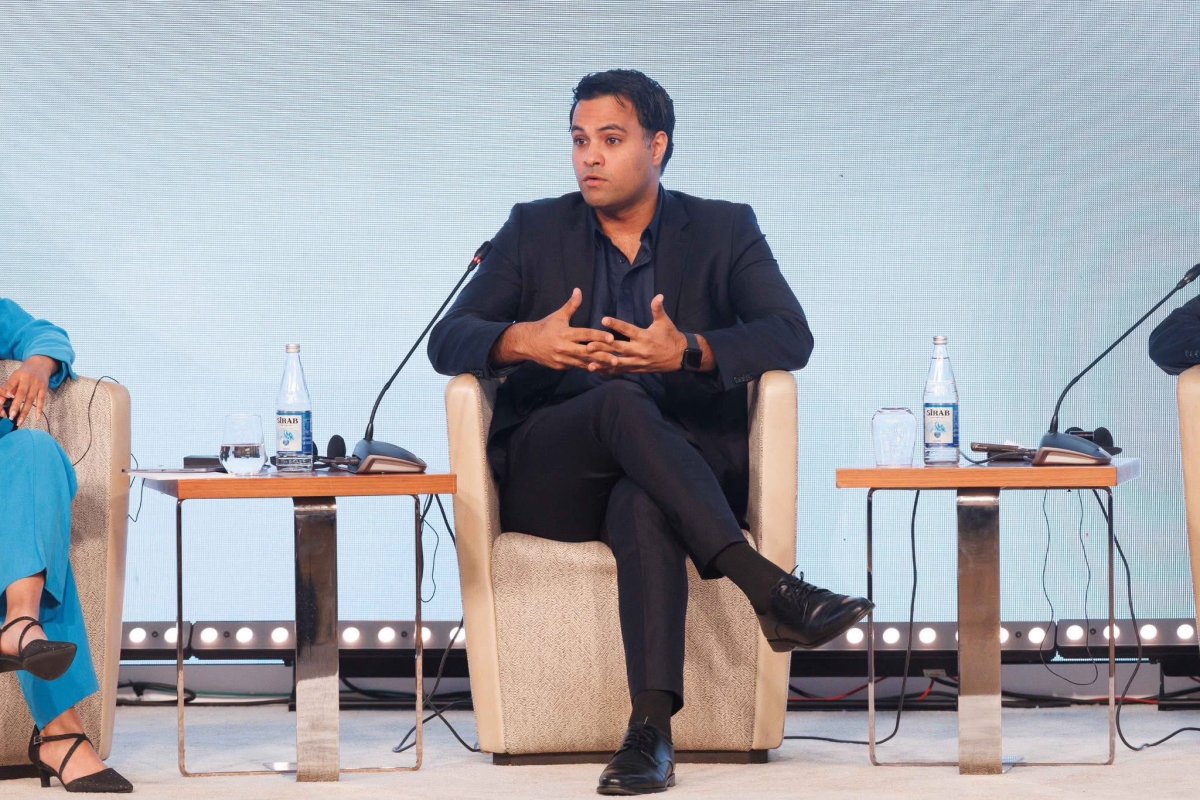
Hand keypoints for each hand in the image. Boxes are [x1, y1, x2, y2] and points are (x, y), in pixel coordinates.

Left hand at [2, 355, 56, 426]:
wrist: (40, 364)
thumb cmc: (24, 373)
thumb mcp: (15, 376)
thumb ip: (9, 386)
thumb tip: (3, 399)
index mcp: (18, 376)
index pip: (10, 385)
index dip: (7, 393)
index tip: (1, 403)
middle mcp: (28, 379)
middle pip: (21, 394)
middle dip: (16, 406)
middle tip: (11, 416)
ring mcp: (37, 384)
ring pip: (30, 399)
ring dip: (25, 411)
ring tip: (19, 421)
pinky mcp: (44, 388)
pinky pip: (41, 400)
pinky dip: (39, 409)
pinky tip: (36, 417)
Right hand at [491, 288, 614, 370]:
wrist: (526, 343)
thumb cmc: (545, 327)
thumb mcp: (558, 315)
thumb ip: (571, 305)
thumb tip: (578, 290)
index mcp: (565, 333)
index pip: (585, 334)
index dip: (599, 336)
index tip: (612, 338)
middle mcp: (563, 347)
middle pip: (587, 352)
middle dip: (602, 356)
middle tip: (617, 358)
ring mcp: (562, 359)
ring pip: (583, 363)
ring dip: (598, 364)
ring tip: (613, 365)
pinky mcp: (561, 367)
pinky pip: (577, 368)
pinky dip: (588, 368)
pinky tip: (601, 369)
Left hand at [587, 294, 686, 373]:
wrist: (681, 357)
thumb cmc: (671, 336)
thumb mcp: (665, 322)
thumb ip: (658, 309)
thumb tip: (659, 295)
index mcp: (645, 337)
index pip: (628, 329)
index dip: (616, 324)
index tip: (603, 319)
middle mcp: (640, 350)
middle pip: (618, 348)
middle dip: (603, 347)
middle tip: (588, 345)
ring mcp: (638, 362)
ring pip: (618, 362)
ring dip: (603, 362)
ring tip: (589, 361)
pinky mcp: (637, 369)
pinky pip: (621, 371)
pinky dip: (609, 371)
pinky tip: (598, 371)